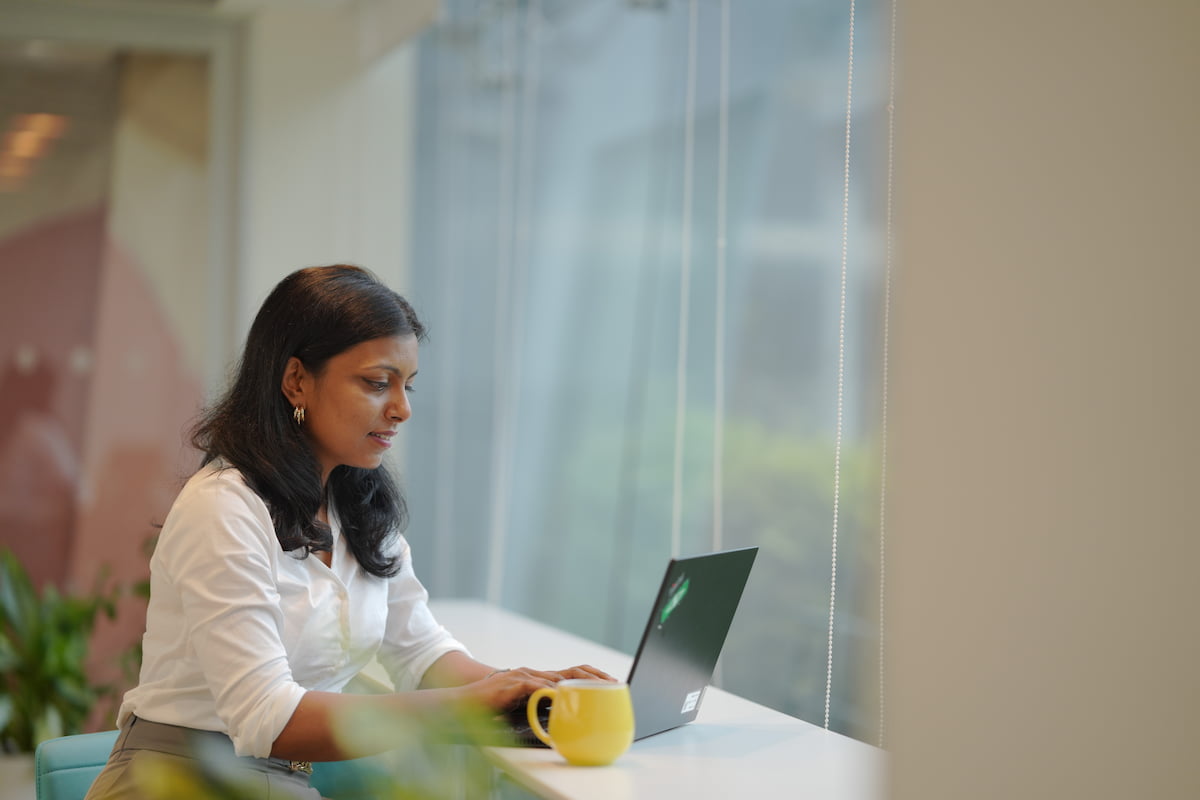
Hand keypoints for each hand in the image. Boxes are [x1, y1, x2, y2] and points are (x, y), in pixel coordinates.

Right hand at [463, 664, 616, 710]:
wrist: (464, 700)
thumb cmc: (492, 705)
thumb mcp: (522, 704)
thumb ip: (540, 705)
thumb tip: (562, 716)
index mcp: (539, 677)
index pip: (571, 673)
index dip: (592, 675)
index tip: (612, 681)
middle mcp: (534, 673)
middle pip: (570, 672)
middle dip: (594, 676)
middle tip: (613, 682)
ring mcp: (524, 677)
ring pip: (556, 678)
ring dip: (576, 685)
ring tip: (594, 690)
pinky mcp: (512, 685)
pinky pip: (534, 687)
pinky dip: (548, 691)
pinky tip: (560, 695)